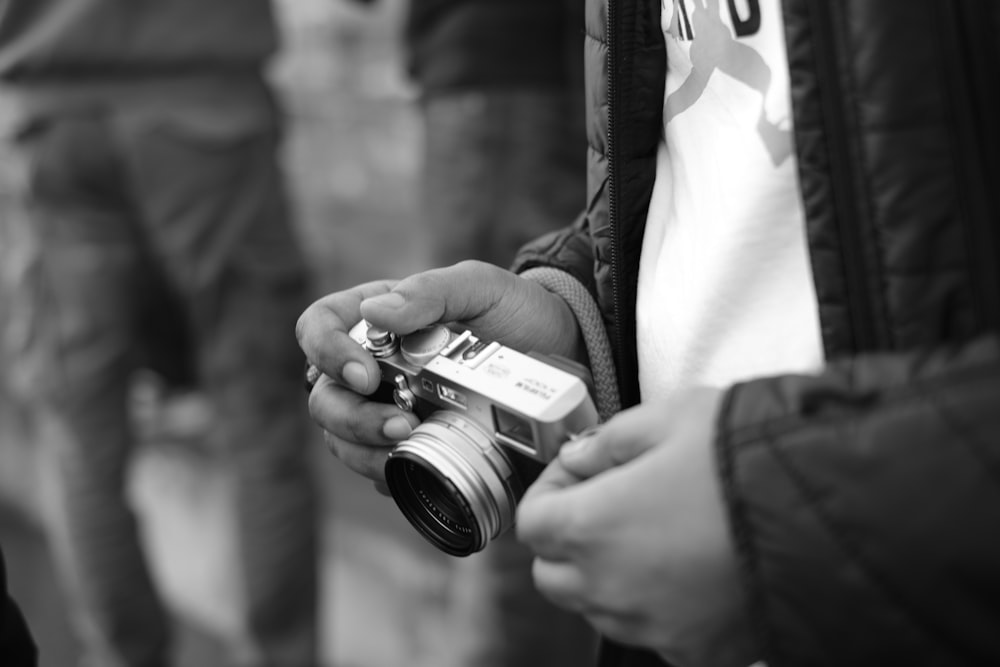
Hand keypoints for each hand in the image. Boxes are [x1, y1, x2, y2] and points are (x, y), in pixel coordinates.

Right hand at [295, 260, 582, 485]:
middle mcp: (374, 369)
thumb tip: (374, 314)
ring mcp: (390, 412)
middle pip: (324, 397)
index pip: (318, 328)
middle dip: (351, 417)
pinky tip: (423, 469)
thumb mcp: (482, 288)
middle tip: (401, 425)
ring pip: (343, 441)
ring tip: (410, 449)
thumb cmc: (519, 314)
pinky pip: (381, 472)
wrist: (568, 359)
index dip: (327, 352)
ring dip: (366, 452)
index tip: (367, 375)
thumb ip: (430, 292)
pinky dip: (393, 476)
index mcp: (378, 322)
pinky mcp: (414, 451)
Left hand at [515, 387, 759, 666]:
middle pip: (554, 574)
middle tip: (608, 503)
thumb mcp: (670, 417)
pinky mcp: (697, 651)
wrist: (830, 510)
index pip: (532, 523)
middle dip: (569, 538)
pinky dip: (656, 608)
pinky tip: (688, 572)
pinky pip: (653, 635)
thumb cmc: (747, 458)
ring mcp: (653, 627)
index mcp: (592, 527)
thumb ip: (608, 440)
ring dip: (608, 575)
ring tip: (656, 534)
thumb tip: (580, 456)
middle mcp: (611, 587)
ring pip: (599, 608)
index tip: (579, 473)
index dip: (549, 490)